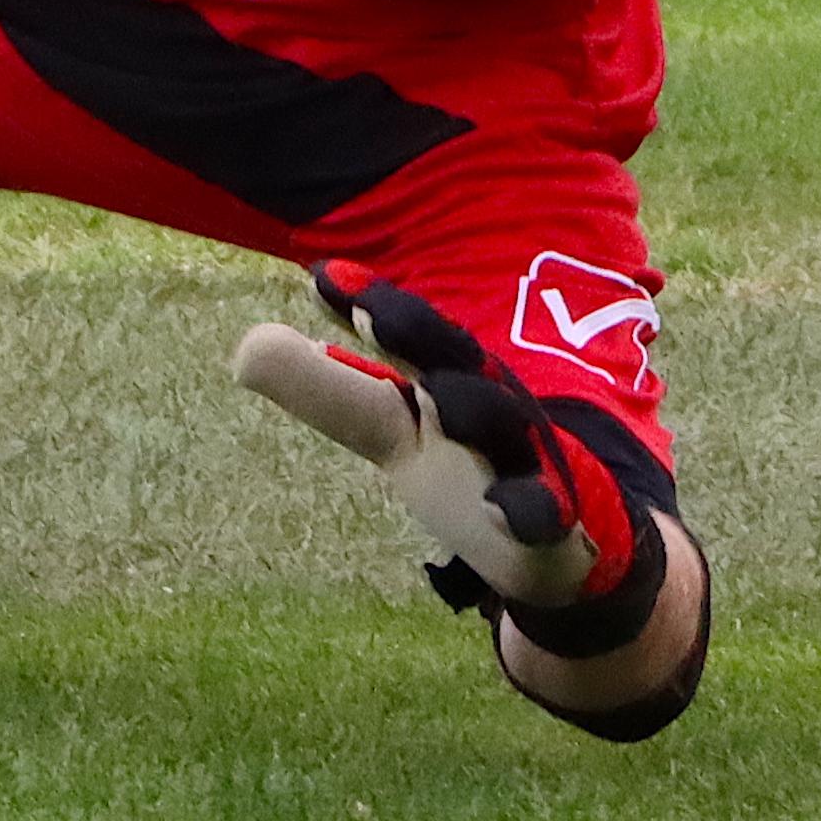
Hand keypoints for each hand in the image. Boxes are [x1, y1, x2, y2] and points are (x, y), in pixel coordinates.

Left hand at [229, 260, 645, 620]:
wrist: (574, 543)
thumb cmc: (471, 464)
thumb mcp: (391, 431)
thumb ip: (328, 390)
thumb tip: (247, 345)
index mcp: (449, 384)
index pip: (405, 341)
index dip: (368, 311)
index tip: (319, 277)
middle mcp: (490, 412)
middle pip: (456, 369)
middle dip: (418, 340)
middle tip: (374, 313)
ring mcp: (529, 464)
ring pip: (505, 434)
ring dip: (474, 411)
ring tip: (440, 399)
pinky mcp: (558, 526)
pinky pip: (548, 518)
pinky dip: (533, 511)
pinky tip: (512, 511)